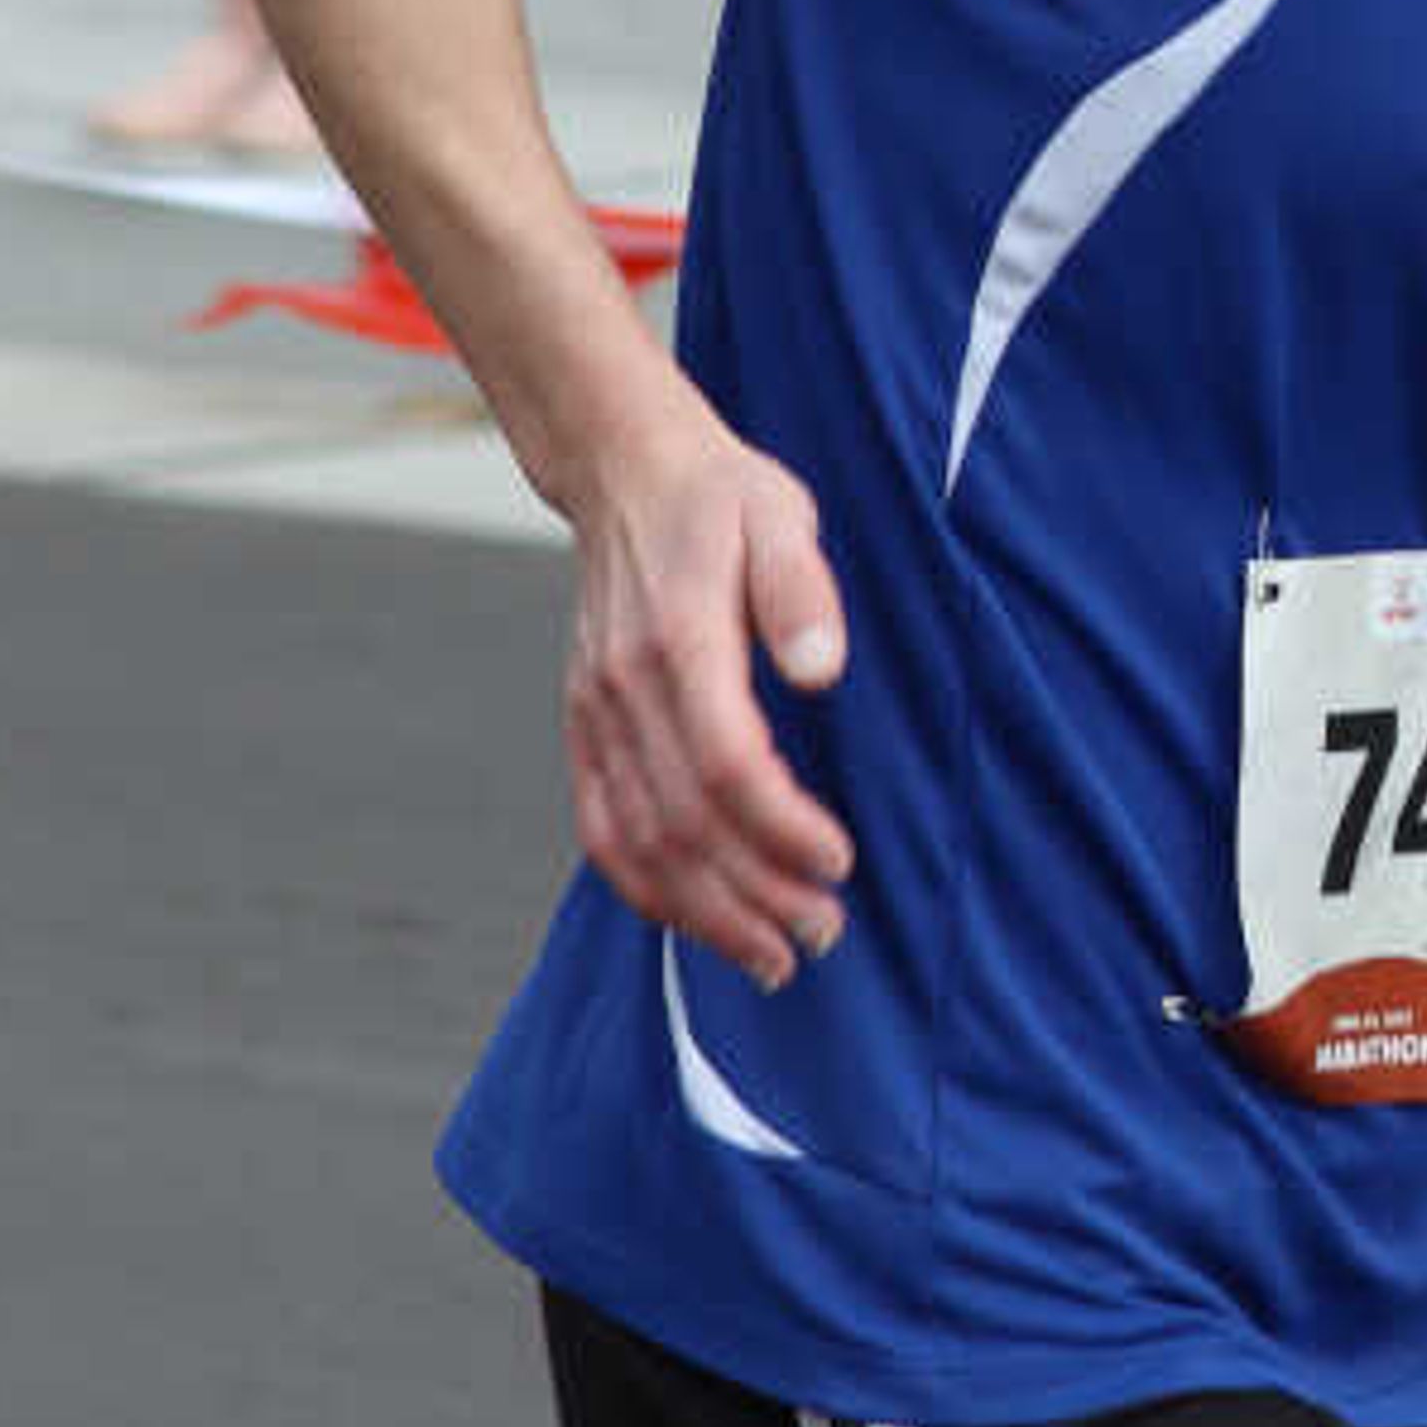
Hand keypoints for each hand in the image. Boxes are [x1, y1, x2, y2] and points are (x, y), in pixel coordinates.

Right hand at [557, 404, 854, 991]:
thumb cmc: (720, 497)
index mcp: (679, 640)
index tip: (841, 862)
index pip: (727, 764)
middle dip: (755, 896)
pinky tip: (697, 922)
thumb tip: (822, 670)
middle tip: (824, 935)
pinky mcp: (585, 726)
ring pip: (638, 844)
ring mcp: (596, 713)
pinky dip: (646, 890)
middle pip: (684, 824)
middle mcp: (624, 689)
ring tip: (774, 955)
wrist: (623, 470)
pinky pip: (602, 829)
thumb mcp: (780, 515)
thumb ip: (801, 590)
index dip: (782, 829)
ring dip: (704, 914)